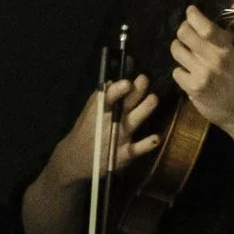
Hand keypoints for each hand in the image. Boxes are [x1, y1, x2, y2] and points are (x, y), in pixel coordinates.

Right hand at [46, 75, 160, 181]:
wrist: (77, 157)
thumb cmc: (87, 129)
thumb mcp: (91, 110)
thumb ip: (105, 95)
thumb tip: (118, 76)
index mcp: (99, 111)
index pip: (107, 98)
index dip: (117, 90)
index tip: (126, 82)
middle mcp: (109, 123)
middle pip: (125, 105)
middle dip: (136, 92)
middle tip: (144, 79)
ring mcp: (118, 138)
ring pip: (133, 122)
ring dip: (144, 110)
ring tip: (153, 99)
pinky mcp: (124, 154)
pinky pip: (137, 149)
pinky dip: (146, 144)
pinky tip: (156, 138)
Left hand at [169, 6, 233, 131]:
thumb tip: (223, 24)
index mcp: (228, 49)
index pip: (205, 27)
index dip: (193, 16)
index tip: (191, 11)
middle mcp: (212, 60)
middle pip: (184, 34)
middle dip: (183, 29)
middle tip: (186, 31)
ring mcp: (200, 74)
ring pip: (177, 51)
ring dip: (180, 48)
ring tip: (186, 51)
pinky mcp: (191, 88)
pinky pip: (176, 71)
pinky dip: (181, 70)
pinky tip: (189, 71)